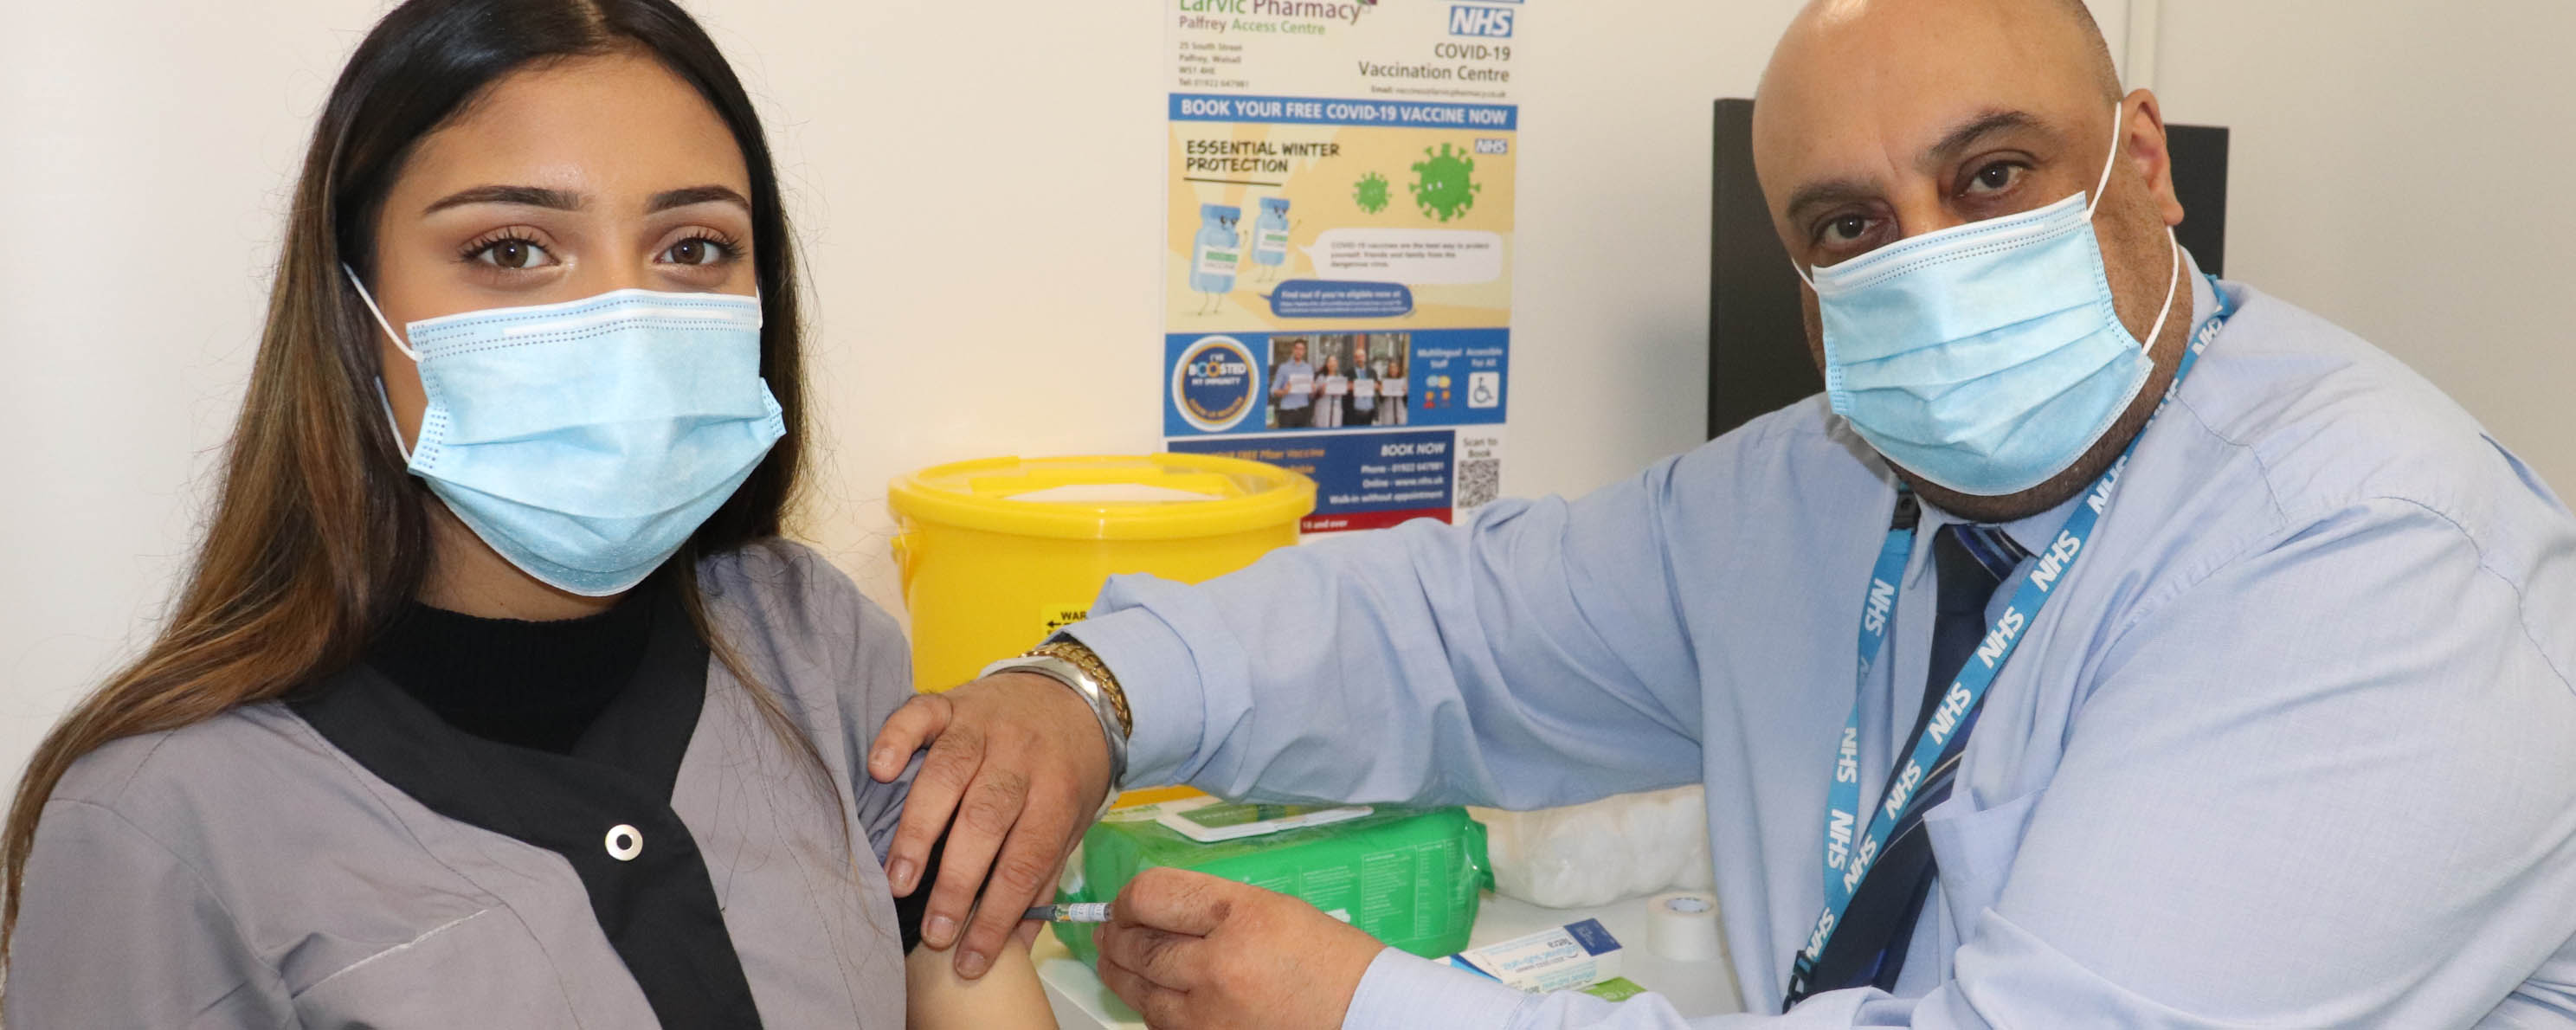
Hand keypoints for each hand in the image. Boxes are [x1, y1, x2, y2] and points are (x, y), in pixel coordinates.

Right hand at [867, 671, 1113, 978]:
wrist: (1079, 693)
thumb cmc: (1068, 770)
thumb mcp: (1073, 822)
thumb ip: (1042, 877)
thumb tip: (1016, 944)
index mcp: (1056, 793)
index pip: (1025, 861)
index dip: (996, 915)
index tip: (969, 959)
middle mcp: (1020, 757)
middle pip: (986, 820)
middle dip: (957, 882)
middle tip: (933, 931)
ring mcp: (983, 725)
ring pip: (947, 774)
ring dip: (919, 830)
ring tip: (899, 881)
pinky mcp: (953, 701)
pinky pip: (920, 714)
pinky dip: (897, 739)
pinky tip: (880, 772)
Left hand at [1096, 868, 1386, 1029]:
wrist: (1364, 1015)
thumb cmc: (1329, 960)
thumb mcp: (1273, 908)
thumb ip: (1212, 907)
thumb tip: (1153, 910)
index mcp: (1239, 916)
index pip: (1152, 896)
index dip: (1129, 898)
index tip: (1127, 903)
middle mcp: (1217, 966)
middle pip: (1137, 946)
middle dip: (1116, 936)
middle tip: (1109, 931)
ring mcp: (1209, 1016)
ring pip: (1139, 992)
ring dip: (1122, 974)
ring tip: (1117, 961)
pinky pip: (1161, 1026)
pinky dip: (1152, 1009)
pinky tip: (1157, 996)